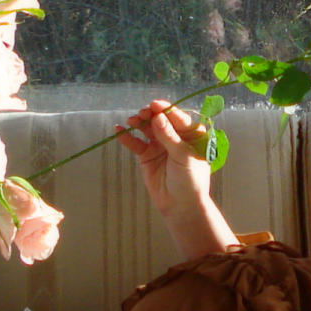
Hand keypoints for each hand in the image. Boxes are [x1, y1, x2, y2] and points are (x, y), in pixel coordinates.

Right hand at [117, 100, 209, 217]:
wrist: (180, 205)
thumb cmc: (190, 180)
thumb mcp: (183, 156)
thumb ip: (169, 136)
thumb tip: (157, 117)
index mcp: (191, 134)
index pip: (178, 118)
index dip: (166, 110)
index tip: (155, 105)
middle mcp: (175, 136)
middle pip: (161, 120)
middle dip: (151, 115)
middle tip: (143, 114)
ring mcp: (160, 145)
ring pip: (147, 129)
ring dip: (139, 123)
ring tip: (132, 121)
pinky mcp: (147, 155)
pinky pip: (136, 143)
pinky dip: (127, 137)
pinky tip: (119, 130)